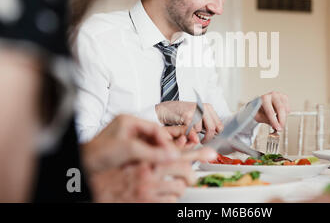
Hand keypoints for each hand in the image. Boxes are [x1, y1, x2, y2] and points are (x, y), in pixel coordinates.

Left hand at [81, 114, 180, 174]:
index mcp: (129, 120)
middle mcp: (128, 128)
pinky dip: (145, 162)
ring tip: (154, 165)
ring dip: (152, 157)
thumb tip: (171, 154)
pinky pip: (142, 154)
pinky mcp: (125, 151)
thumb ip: (152, 152)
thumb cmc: (97, 153)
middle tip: (166, 160)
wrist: (82, 165)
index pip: (155, 128)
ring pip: (149, 147)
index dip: (165, 141)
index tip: (172, 152)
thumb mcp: (129, 150)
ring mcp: (126, 139)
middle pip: (153, 137)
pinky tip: (143, 167)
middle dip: (159, 150)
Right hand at [90, 147, 216, 202]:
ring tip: (172, 186)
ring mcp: (149, 190)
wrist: (95, 184)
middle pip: (184, 172)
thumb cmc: (114, 168)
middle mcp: (150, 173)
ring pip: (179, 189)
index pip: (179, 153)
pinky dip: (171, 200)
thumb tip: (176, 148)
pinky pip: (170, 203)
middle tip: (190, 177)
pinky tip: (164, 197)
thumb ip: (156, 152)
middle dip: (191, 175)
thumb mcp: (135, 155)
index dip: (197, 154)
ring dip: (179, 188)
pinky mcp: (147, 203)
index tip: (211, 154)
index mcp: (148, 158)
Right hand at [155, 101, 223, 143]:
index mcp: (208, 107)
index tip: (210, 138)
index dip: (215, 134)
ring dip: (194, 135)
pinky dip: (187, 133)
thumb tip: (215, 135)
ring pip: (200, 130)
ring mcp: (195, 111)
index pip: (219, 125)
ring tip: (189, 132)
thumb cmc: (182, 114)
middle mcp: (203, 108)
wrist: (166, 109)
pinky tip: (184, 129)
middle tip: (202, 142)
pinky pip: (191, 130)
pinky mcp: (187, 115)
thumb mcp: (198, 115)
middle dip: (207, 138)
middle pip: (212, 129)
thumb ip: (206, 123)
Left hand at [254, 91, 289, 130]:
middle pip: (281, 108)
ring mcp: (279, 95)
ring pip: (286, 109)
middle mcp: (272, 95)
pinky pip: (288, 109)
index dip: (275, 121)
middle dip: (282, 120)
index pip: (270, 111)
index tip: (277, 128)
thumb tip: (274, 125)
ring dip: (283, 118)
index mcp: (264, 98)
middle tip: (280, 128)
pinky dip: (285, 114)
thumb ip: (266, 120)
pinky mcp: (284, 97)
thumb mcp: (258, 116)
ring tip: (277, 121)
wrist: (259, 102)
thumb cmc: (258, 109)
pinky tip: (279, 115)